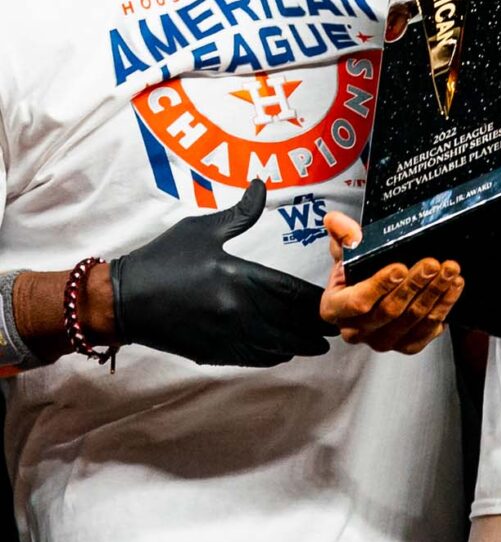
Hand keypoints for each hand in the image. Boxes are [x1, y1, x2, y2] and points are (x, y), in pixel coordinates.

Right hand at [109, 181, 328, 367]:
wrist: (123, 300)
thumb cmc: (162, 260)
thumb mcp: (202, 229)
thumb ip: (239, 213)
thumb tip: (260, 184)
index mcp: (238, 277)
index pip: (290, 292)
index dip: (314, 300)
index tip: (330, 300)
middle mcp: (237, 310)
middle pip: (289, 323)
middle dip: (314, 327)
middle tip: (335, 327)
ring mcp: (226, 335)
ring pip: (275, 345)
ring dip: (299, 345)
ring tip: (318, 344)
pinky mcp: (213, 351)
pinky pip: (253, 357)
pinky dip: (273, 355)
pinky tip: (283, 351)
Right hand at [321, 212, 463, 353]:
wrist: (374, 294)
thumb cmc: (357, 275)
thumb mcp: (347, 253)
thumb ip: (343, 236)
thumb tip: (335, 220)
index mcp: (335, 309)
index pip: (357, 302)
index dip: (379, 286)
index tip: (399, 267)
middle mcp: (356, 331)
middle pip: (389, 311)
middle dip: (413, 285)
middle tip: (431, 264)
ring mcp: (383, 341)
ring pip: (412, 319)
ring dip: (434, 293)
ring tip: (449, 271)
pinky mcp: (407, 345)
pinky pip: (429, 329)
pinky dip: (444, 306)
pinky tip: (454, 287)